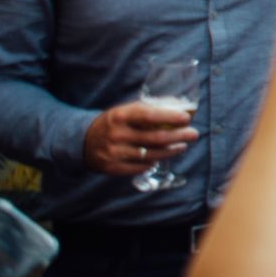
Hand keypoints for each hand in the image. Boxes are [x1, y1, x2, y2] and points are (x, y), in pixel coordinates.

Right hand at [83, 101, 197, 175]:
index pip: (149, 116)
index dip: (170, 117)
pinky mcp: (112, 168)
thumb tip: (180, 108)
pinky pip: (140, 167)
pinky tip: (161, 157)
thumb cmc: (114, 122)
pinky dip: (153, 162)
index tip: (186, 118)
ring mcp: (114, 152)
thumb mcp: (125, 111)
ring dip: (170, 151)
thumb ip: (148, 110)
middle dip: (178, 136)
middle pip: (154, 138)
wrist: (82, 141)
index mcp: (120, 116)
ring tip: (182, 146)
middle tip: (194, 134)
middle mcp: (116, 134)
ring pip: (150, 154)